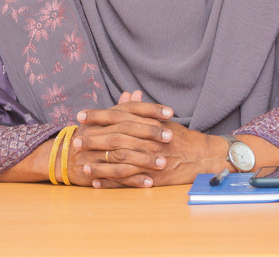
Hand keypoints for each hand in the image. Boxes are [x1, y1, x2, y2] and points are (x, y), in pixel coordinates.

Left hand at [75, 92, 228, 188]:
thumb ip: (142, 109)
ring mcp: (150, 159)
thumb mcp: (161, 119)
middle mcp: (147, 139)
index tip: (80, 116)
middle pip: (115, 138)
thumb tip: (129, 95)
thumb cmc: (180, 137)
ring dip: (99, 164)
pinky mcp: (153, 177)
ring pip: (120, 161)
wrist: (202, 156)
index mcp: (147, 123)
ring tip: (83, 164)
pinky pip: (128, 180)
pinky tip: (97, 182)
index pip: (118, 116)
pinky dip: (111, 182)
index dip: (97, 115)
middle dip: (93, 139)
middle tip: (76, 141)